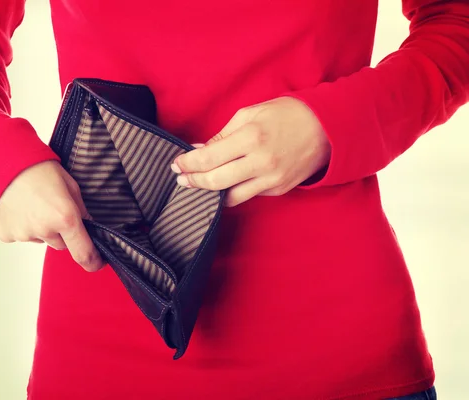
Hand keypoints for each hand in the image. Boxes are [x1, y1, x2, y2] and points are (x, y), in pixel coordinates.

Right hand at [0, 160, 103, 271]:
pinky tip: (19, 207)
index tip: (97, 262)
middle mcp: (44, 230)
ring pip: (41, 239)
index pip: (84, 253)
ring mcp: (22, 234)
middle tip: (53, 208)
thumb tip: (88, 226)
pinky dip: (22, 226)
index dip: (93, 261)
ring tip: (34, 203)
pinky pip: (20, 236)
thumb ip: (81, 210)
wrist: (2, 161)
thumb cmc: (37, 168)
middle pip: (61, 244)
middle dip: (62, 232)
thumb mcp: (69, 185)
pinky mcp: (5, 234)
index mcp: (65, 218)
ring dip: (41, 228)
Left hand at [170, 97, 330, 206]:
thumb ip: (223, 135)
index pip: (208, 158)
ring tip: (198, 184)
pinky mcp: (278, 190)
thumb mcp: (251, 114)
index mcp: (251, 138)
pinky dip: (232, 191)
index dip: (186, 164)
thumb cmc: (287, 115)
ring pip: (230, 197)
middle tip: (181, 179)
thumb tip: (199, 150)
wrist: (328, 129)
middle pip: (215, 182)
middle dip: (193, 182)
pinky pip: (248, 195)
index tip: (175, 164)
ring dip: (210, 192)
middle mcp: (260, 162)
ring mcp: (271, 180)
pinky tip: (223, 184)